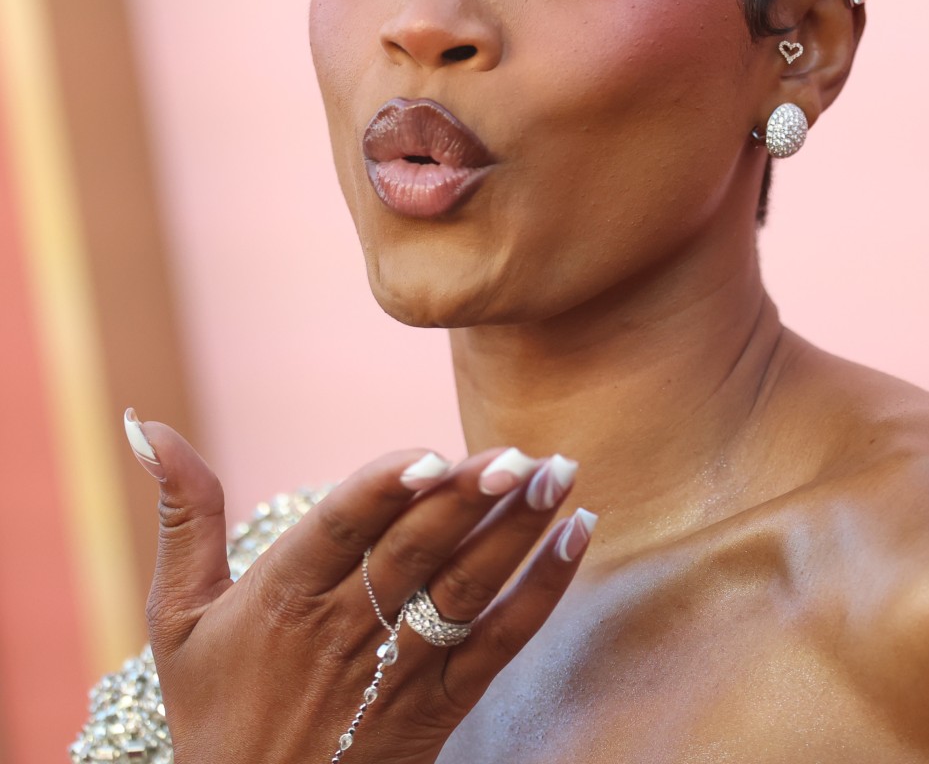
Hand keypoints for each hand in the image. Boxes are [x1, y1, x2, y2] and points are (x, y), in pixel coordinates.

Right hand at [124, 410, 592, 762]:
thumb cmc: (215, 706)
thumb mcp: (177, 616)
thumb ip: (183, 513)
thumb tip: (148, 422)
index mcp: (282, 595)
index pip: (341, 529)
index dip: (388, 491)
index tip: (434, 456)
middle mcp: (345, 628)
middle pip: (417, 553)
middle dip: (471, 501)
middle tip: (520, 455)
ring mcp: (399, 669)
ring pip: (467, 589)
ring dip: (520, 531)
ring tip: (560, 475)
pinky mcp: (442, 705)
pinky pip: (503, 641)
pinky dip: (545, 588)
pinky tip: (579, 532)